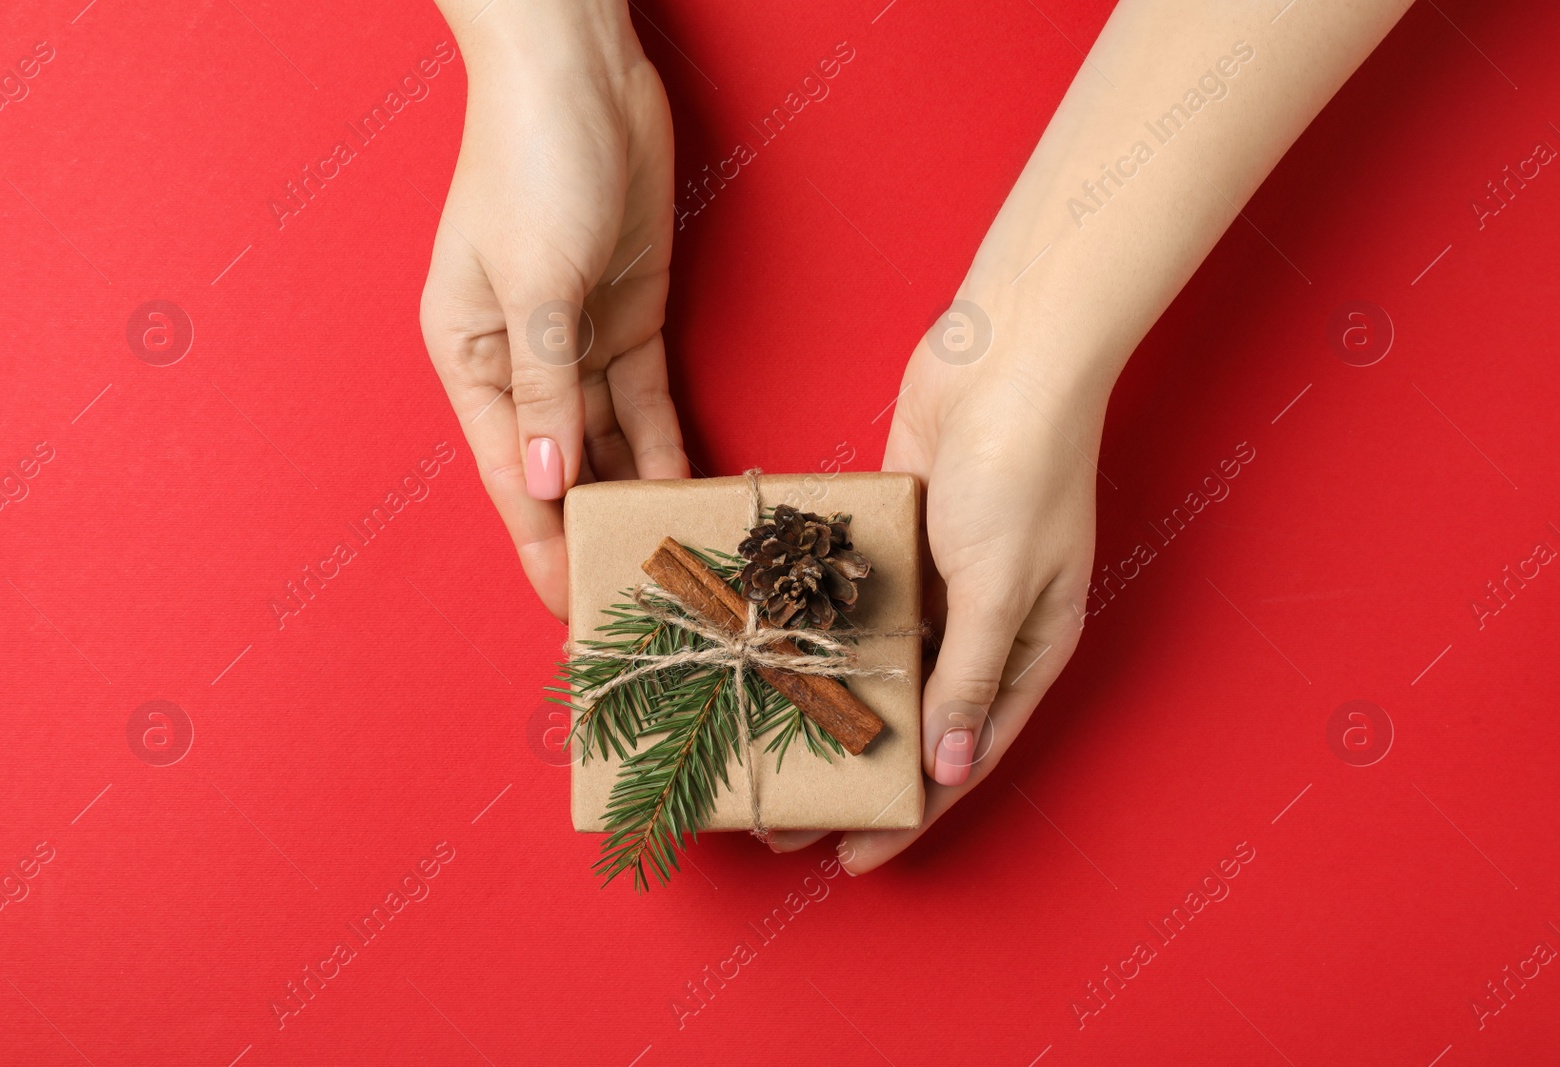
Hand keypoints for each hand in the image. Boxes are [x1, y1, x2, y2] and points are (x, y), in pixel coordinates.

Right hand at [420, 1, 686, 619]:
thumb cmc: (531, 164)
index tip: (565, 607)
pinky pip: (644, 400)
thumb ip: (546, 390)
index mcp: (470, 355)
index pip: (512, 472)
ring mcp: (578, 341)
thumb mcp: (535, 285)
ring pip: (605, 439)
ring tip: (666, 556)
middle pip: (558, 465)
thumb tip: (551, 482)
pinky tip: (683, 489)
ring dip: (631, 492)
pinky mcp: (630, 318)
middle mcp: (520, 360)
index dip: (539, 542)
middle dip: (588, 529)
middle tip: (629, 599)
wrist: (580, 73)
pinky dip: (663, 443)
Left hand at [770, 297, 1102, 871]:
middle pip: (910, 721)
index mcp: (1025, 650)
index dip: (909, 815)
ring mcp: (935, 582)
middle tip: (784, 820)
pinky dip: (818, 636)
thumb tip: (947, 767)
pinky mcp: (896, 538)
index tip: (852, 859)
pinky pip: (853, 604)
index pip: (960, 757)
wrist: (1008, 358)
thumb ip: (967, 674)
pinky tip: (770, 664)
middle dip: (852, 773)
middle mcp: (979, 626)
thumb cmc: (1022, 471)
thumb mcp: (999, 585)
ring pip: (875, 669)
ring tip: (766, 753)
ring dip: (827, 710)